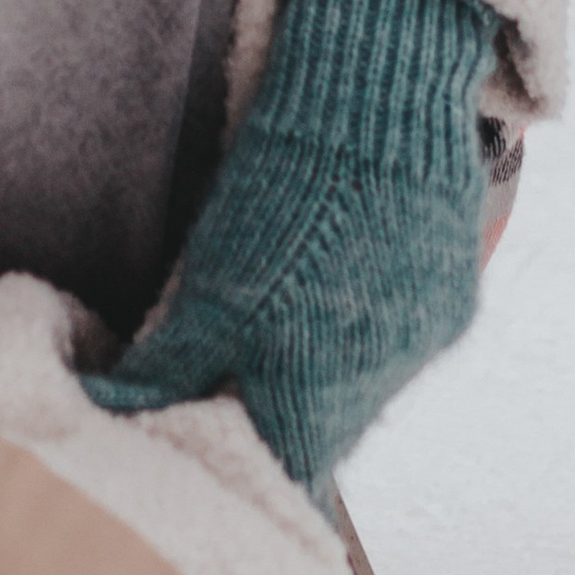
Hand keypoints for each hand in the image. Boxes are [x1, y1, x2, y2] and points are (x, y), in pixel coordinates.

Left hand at [83, 0, 494, 491]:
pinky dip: (371, 325)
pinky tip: (341, 275)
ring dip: (329, 369)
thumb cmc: (281, 188)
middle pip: (327, 432)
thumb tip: (118, 411)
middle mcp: (383, 380)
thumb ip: (170, 364)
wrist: (379, 97)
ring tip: (292, 310)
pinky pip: (406, 339)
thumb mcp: (210, 281)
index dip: (251, 472)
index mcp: (316, 387)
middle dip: (285, 415)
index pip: (287, 477)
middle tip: (240, 372)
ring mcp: (427, 339)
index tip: (221, 456)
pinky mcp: (456, 299)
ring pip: (368, 387)